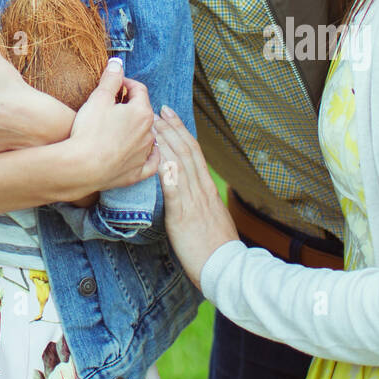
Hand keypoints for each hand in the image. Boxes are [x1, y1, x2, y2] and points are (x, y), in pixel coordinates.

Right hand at [64, 59, 157, 191]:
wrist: (82, 167)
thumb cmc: (90, 130)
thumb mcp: (99, 97)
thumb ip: (111, 78)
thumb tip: (118, 63)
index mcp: (142, 112)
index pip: (139, 90)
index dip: (125, 83)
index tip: (114, 84)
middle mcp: (148, 133)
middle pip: (143, 112)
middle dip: (130, 105)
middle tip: (113, 104)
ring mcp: (144, 154)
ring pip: (146, 135)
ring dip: (135, 128)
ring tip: (118, 126)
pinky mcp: (137, 173)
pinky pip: (150, 162)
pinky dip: (148, 155)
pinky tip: (144, 152)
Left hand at [155, 106, 238, 286]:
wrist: (226, 268)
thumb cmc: (217, 248)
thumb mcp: (212, 218)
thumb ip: (201, 202)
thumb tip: (191, 191)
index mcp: (208, 189)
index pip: (194, 152)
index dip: (180, 131)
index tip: (169, 115)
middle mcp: (202, 189)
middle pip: (186, 151)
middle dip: (170, 128)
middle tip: (157, 110)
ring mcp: (193, 200)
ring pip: (179, 163)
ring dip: (165, 141)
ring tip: (151, 125)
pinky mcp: (183, 215)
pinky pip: (174, 188)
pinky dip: (166, 170)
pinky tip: (157, 157)